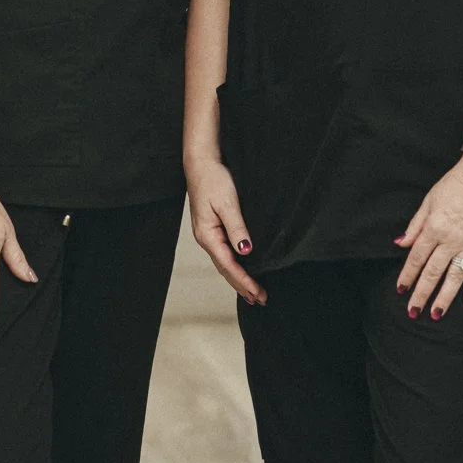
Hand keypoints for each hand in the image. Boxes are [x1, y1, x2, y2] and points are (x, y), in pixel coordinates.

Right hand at [187, 157, 266, 305]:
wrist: (201, 163)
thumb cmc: (213, 180)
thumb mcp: (227, 203)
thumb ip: (236, 228)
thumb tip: (245, 252)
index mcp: (208, 235)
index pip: (228, 266)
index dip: (244, 281)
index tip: (258, 293)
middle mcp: (206, 238)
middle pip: (226, 269)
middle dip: (242, 286)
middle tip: (260, 300)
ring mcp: (208, 234)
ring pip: (225, 263)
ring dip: (239, 279)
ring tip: (253, 293)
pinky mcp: (213, 228)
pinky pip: (224, 253)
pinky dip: (235, 266)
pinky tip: (242, 270)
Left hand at [395, 159, 462, 319]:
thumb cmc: (455, 183)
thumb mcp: (429, 200)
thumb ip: (415, 225)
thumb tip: (400, 244)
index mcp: (434, 228)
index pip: (416, 258)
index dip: (407, 276)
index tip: (401, 291)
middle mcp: (451, 240)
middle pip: (433, 273)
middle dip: (422, 294)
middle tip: (414, 312)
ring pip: (455, 277)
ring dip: (445, 297)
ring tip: (436, 313)